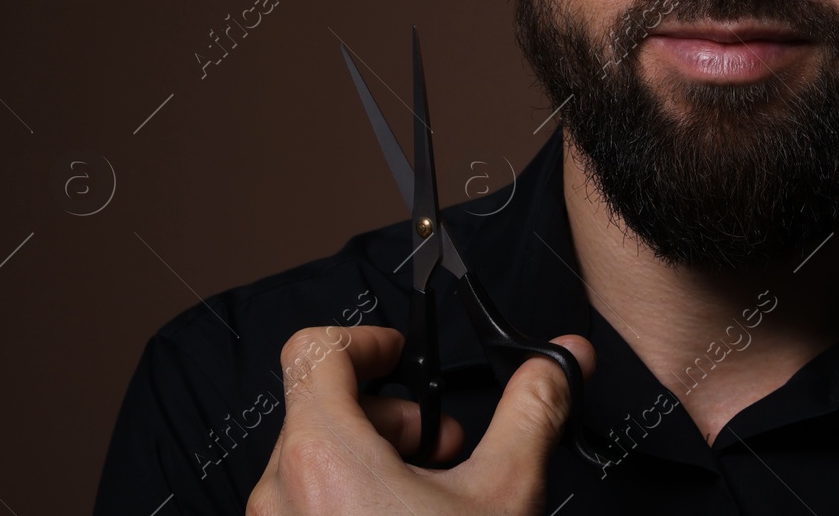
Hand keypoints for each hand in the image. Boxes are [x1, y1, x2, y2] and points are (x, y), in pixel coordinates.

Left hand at [247, 325, 591, 515]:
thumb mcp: (503, 494)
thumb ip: (531, 411)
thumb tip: (557, 363)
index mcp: (322, 457)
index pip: (313, 352)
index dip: (365, 340)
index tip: (402, 355)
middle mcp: (281, 495)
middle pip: (321, 409)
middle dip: (392, 416)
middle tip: (442, 447)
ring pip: (313, 464)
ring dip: (374, 461)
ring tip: (431, 498)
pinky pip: (306, 510)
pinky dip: (352, 502)